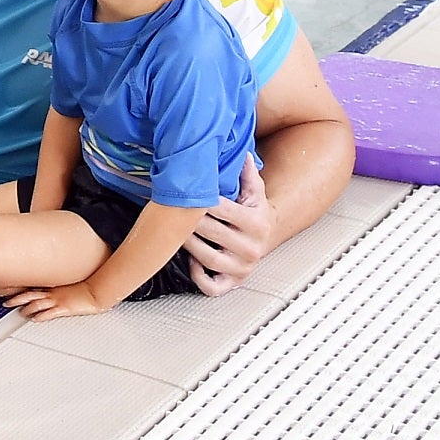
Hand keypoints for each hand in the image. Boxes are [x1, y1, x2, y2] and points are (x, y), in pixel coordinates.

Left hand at [8, 281, 105, 319]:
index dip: (18, 289)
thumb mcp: (66, 285)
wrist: (97, 291)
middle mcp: (53, 292)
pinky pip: (51, 312)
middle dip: (16, 299)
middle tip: (6, 302)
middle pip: (30, 294)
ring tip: (19, 312)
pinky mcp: (65, 308)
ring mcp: (58, 300)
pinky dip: (42, 316)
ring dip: (27, 308)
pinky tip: (35, 319)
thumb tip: (46, 290)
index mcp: (52, 286)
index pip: (32, 287)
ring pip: (38, 303)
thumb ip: (55, 287)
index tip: (8, 291)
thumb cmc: (84, 288)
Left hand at [180, 156, 270, 295]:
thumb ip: (246, 172)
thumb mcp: (254, 190)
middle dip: (190, 221)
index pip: (224, 210)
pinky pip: (212, 286)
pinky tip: (190, 261)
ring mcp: (242, 267)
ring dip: (188, 245)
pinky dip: (198, 277)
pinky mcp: (233, 282)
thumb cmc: (254, 211)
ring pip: (208, 259)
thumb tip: (241, 153)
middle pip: (213, 233)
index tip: (187, 192)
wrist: (266, 236)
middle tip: (172, 209)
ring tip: (177, 232)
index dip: (202, 200)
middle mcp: (252, 247)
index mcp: (257, 222)